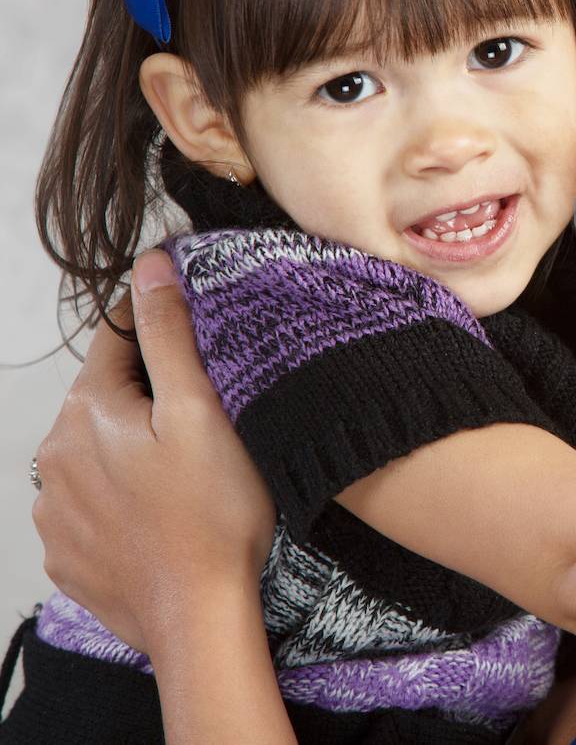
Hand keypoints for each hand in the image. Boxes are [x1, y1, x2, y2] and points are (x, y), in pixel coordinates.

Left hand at [31, 250, 275, 660]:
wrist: (198, 616)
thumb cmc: (214, 513)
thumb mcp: (203, 410)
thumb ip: (170, 335)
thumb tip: (151, 267)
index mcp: (87, 412)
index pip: (116, 341)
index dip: (159, 331)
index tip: (198, 335)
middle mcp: (54, 457)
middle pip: (105, 399)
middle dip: (149, 397)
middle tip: (208, 415)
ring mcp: (54, 510)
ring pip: (97, 453)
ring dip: (132, 450)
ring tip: (186, 472)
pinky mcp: (66, 552)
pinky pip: (92, 505)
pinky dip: (122, 500)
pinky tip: (162, 513)